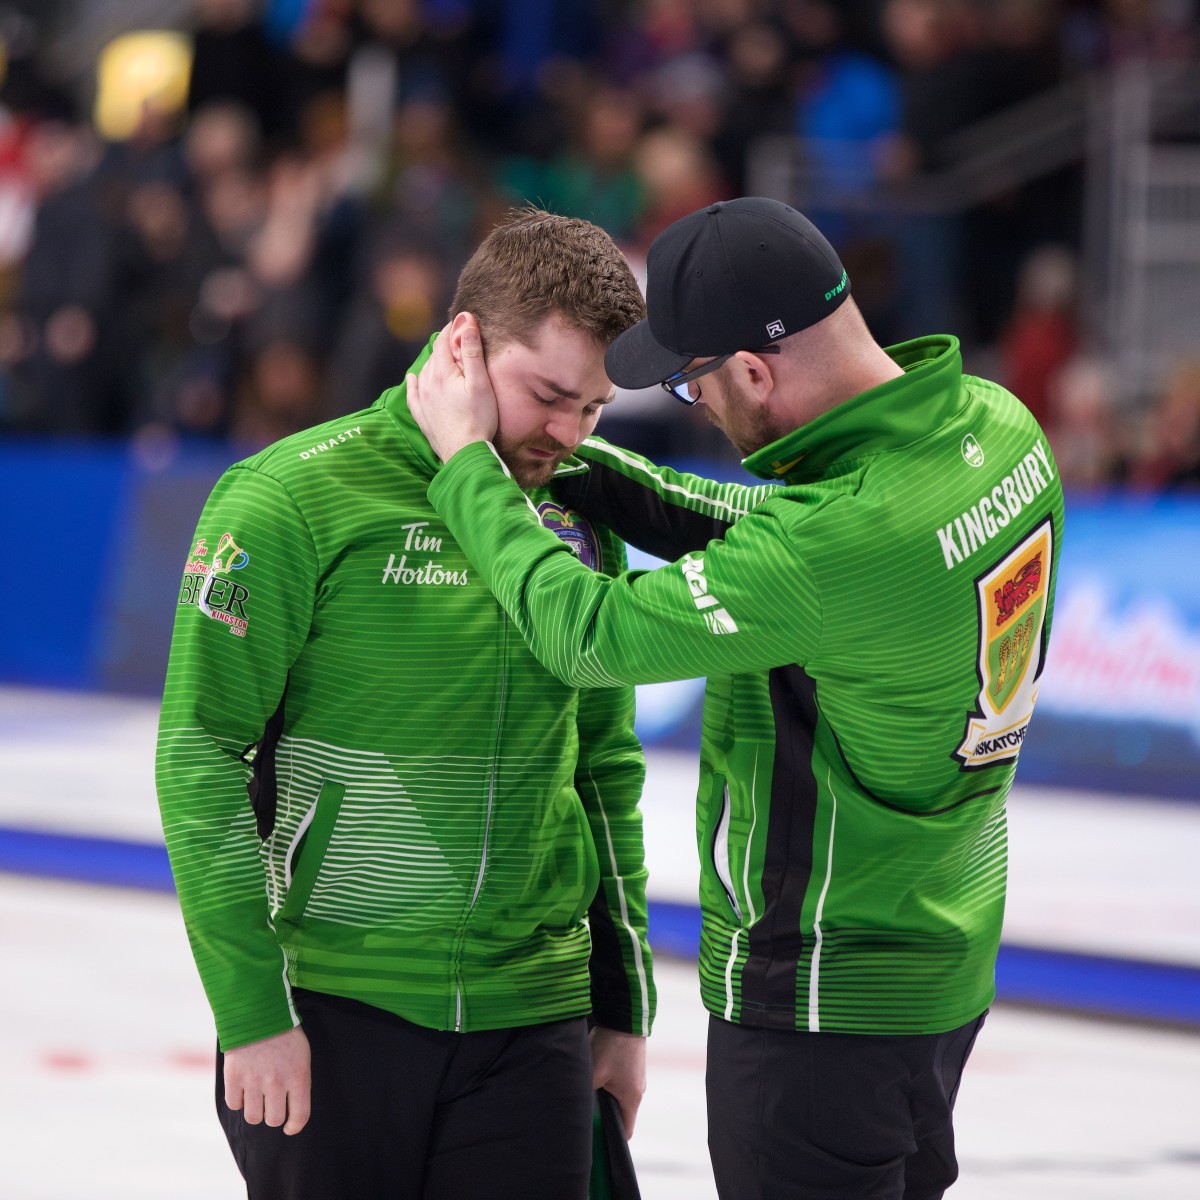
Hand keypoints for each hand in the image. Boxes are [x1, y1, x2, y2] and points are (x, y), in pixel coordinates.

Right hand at [223, 1025, 310, 1134]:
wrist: (257, 1011)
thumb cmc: (283, 1033)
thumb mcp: (302, 1054)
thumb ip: (298, 1080)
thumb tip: (292, 1107)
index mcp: (298, 1076)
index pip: (300, 1115)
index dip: (294, 1126)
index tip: (289, 1127)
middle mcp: (276, 1083)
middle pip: (273, 1120)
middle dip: (273, 1115)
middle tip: (271, 1104)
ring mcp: (253, 1082)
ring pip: (253, 1117)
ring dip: (255, 1109)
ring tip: (256, 1095)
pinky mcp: (234, 1078)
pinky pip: (234, 1105)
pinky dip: (238, 1100)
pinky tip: (242, 1087)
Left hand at [407, 312, 497, 464]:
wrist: (465, 454)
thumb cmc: (478, 418)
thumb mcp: (480, 383)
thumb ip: (472, 351)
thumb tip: (466, 321)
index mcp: (441, 372)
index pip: (442, 341)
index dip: (452, 329)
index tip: (462, 322)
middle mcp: (427, 383)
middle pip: (433, 356)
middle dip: (445, 345)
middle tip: (458, 340)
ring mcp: (422, 401)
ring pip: (424, 372)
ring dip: (434, 362)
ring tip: (445, 358)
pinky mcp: (422, 416)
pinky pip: (412, 393)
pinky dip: (413, 382)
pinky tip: (413, 378)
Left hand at [590, 1026, 646, 1137]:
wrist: (624, 1015)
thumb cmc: (611, 1045)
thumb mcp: (594, 1072)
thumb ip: (585, 1093)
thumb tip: (575, 1106)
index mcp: (632, 1098)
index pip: (625, 1131)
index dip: (610, 1137)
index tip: (594, 1137)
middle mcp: (638, 1090)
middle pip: (620, 1114)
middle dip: (602, 1114)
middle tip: (585, 1111)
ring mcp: (636, 1077)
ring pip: (618, 1096)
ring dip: (604, 1095)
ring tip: (588, 1089)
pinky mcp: (631, 1066)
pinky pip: (620, 1083)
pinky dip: (608, 1083)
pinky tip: (595, 1073)